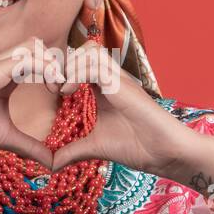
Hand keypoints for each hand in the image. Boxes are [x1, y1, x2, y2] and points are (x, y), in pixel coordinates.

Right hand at [0, 38, 60, 170]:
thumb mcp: (7, 138)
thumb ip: (30, 146)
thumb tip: (51, 163)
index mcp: (6, 76)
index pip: (38, 58)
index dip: (55, 71)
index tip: (64, 94)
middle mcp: (1, 65)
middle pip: (39, 46)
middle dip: (58, 63)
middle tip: (64, 89)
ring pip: (35, 46)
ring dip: (53, 63)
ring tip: (58, 88)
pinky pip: (27, 57)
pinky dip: (45, 68)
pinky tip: (50, 88)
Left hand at [48, 44, 213, 183]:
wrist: (165, 152)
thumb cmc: (136, 147)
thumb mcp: (93, 148)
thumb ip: (70, 151)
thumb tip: (48, 163)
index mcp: (102, 88)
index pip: (77, 63)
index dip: (58, 71)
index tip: (48, 92)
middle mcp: (110, 79)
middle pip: (80, 50)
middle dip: (60, 64)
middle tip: (50, 87)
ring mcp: (117, 78)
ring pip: (87, 50)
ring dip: (68, 66)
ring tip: (59, 89)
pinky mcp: (121, 83)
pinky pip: (93, 63)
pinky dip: (76, 73)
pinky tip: (67, 93)